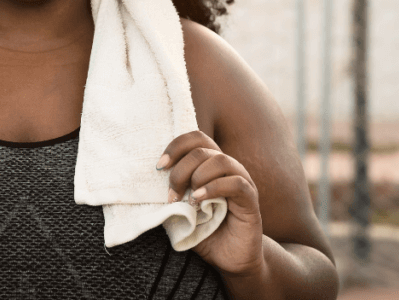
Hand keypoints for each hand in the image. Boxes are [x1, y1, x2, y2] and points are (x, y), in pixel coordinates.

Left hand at [159, 130, 263, 275]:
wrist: (229, 260)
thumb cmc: (205, 233)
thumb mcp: (181, 213)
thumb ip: (171, 196)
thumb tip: (148, 186)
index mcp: (209, 166)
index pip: (195, 138)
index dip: (175, 146)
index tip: (159, 166)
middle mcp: (227, 169)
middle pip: (202, 148)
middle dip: (181, 169)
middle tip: (172, 194)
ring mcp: (241, 182)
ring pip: (220, 160)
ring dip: (197, 177)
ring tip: (189, 199)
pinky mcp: (250, 200)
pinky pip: (236, 183)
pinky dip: (214, 188)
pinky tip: (200, 200)